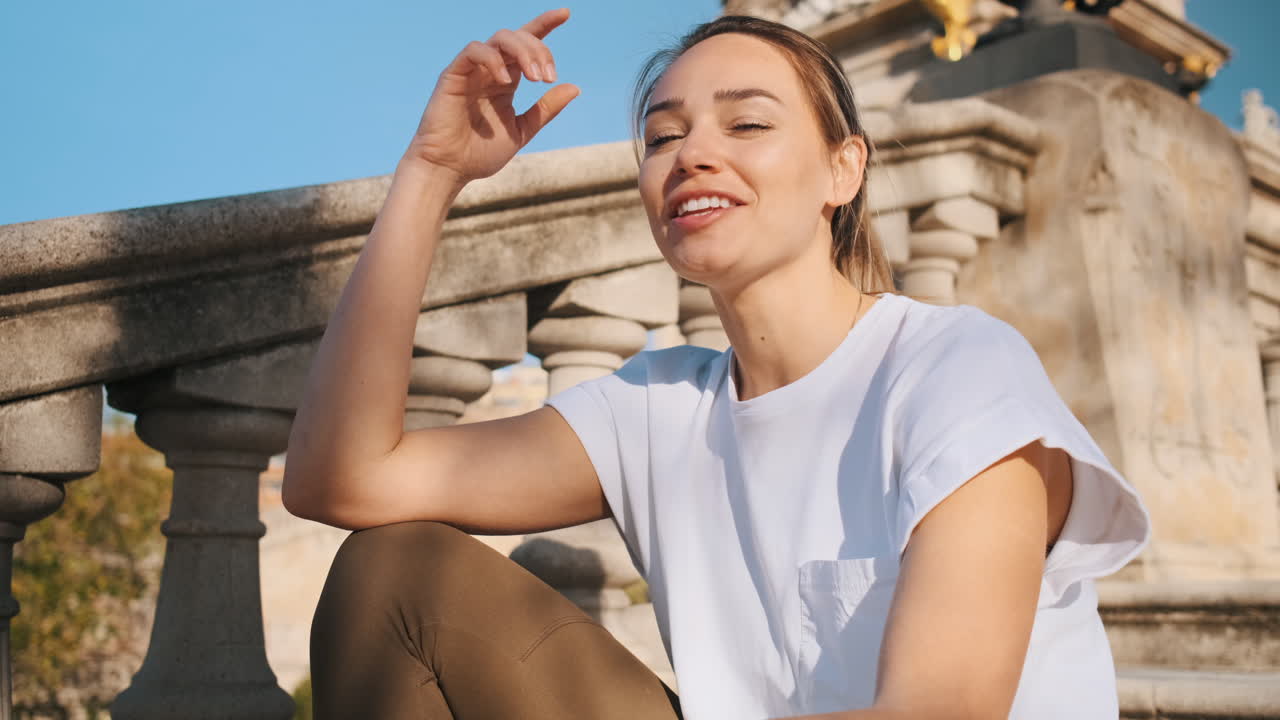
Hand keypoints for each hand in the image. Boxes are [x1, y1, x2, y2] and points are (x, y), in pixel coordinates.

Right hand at [403, 8, 579, 185]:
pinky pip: (474, 51)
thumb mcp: (522, 130)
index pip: (526, 43)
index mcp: (507, 80)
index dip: (545, 25)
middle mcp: (490, 71)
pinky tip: (506, 80)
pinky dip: (494, 60)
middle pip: (518, 38)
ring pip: (500, 38)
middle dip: (539, 51)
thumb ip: (546, 109)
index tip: (565, 14)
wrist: (449, 169)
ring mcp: (472, 71)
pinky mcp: (454, 74)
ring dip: (523, 52)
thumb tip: (574, 87)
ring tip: (535, 77)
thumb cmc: (480, 153)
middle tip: (547, 77)